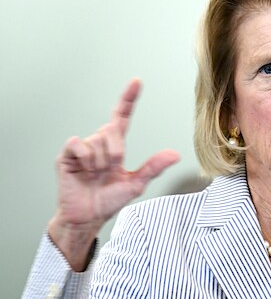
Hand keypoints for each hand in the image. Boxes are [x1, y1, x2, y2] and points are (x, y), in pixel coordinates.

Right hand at [48, 79, 179, 269]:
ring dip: (101, 161)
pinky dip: (87, 159)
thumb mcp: (136, 183)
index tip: (137, 81)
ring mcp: (82, 148)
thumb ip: (154, 167)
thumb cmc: (109, 200)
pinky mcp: (67, 155)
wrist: (88, 216)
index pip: (122, 117)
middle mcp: (98, 143)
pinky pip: (79, 144)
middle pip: (112, 130)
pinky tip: (85, 171)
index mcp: (115, 146)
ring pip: (98, 140)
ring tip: (96, 174)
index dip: (128, 99)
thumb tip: (175, 154)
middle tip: (111, 169)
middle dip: (116, 152)